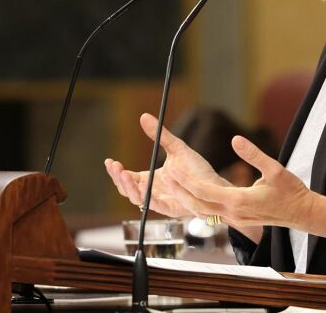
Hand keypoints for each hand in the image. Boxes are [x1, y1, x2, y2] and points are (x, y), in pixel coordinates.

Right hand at [104, 113, 229, 217]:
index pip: (127, 177)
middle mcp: (152, 192)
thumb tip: (144, 116)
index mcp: (149, 180)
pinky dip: (148, 196)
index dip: (116, 171)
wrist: (216, 184)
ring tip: (125, 174)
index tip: (109, 161)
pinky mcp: (171, 209)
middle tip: (114, 166)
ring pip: (137, 199)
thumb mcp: (177, 148)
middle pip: (127, 189)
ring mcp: (160, 201)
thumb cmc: (197, 170)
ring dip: (129, 187)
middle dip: (118, 178)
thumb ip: (160, 135)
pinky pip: (155, 205)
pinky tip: (143, 184)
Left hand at [162, 135, 325, 242]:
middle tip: (164, 176)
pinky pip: (212, 213)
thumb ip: (254, 154)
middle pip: (198, 204)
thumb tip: (236, 139)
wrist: (302, 214)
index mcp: (239, 201)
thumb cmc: (291, 191)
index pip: (205, 192)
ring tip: (172, 184)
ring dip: (186, 198)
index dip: (187, 181)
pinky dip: (198, 203)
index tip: (172, 170)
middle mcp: (233, 213)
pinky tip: (191, 194)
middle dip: (179, 190)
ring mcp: (234, 219)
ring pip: (203, 211)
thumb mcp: (275, 168)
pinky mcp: (237, 220)